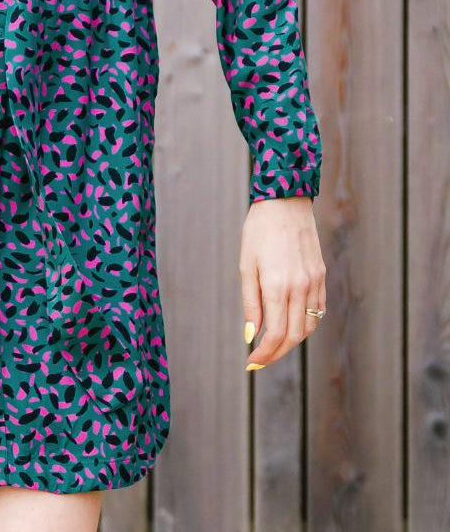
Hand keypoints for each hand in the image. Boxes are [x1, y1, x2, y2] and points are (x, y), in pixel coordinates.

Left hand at [239, 196, 325, 369]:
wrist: (285, 204)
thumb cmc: (258, 232)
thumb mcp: (246, 266)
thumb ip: (250, 303)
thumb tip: (251, 335)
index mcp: (278, 286)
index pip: (275, 334)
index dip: (264, 354)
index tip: (251, 363)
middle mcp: (300, 288)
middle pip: (294, 336)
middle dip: (276, 353)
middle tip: (259, 360)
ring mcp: (314, 283)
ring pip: (308, 326)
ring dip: (292, 341)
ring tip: (273, 345)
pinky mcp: (322, 276)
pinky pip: (317, 310)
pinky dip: (305, 324)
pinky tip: (291, 325)